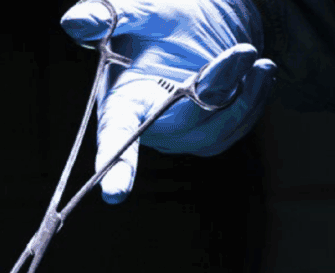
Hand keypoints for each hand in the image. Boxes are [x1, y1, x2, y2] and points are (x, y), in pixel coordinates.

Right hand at [61, 0, 276, 203]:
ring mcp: (181, 135)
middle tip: (241, 51)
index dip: (116, 166)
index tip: (114, 193)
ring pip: (214, 129)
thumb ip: (107, 17)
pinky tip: (260, 71)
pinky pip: (235, 128)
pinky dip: (253, 98)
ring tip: (252, 55)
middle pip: (181, 125)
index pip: (115, 138)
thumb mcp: (137, 12)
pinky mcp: (210, 135)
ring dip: (241, 93)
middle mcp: (148, 127)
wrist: (202, 23)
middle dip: (212, 89)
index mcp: (120, 102)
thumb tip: (74, 23)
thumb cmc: (160, 22)